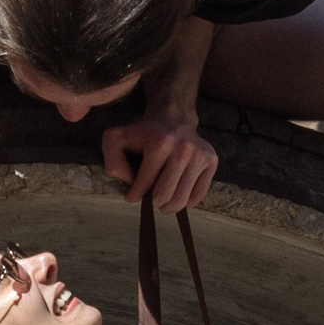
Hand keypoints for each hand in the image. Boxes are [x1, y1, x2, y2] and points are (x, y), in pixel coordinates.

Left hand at [101, 110, 216, 211]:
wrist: (173, 118)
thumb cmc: (143, 134)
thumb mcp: (117, 139)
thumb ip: (112, 160)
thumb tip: (126, 181)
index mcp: (159, 143)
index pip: (145, 185)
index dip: (134, 195)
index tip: (132, 195)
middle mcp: (183, 149)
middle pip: (165, 197)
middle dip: (152, 203)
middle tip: (148, 199)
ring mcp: (200, 155)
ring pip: (182, 200)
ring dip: (168, 206)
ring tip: (160, 199)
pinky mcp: (211, 161)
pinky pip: (198, 195)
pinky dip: (186, 201)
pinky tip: (176, 191)